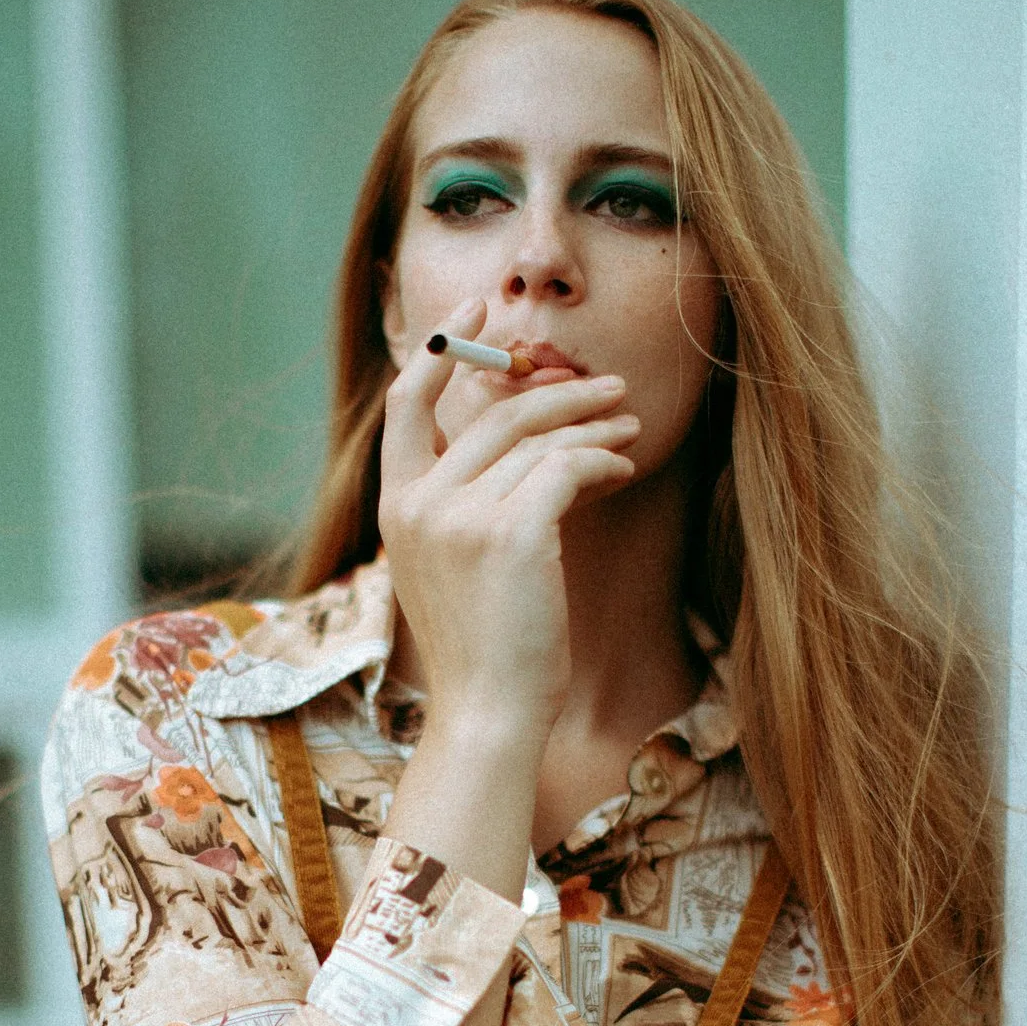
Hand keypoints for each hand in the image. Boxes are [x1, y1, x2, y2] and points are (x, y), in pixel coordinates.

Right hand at [379, 298, 638, 738]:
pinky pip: (567, 467)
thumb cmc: (485, 652)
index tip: (480, 310)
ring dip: (592, 423)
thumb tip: (527, 448)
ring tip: (630, 423)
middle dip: (556, 390)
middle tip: (607, 385)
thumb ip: (467, 507)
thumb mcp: (455, 569)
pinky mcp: (511, 532)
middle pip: (492, 412)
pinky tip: (626, 465)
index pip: (406, 404)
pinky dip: (602, 458)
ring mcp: (460, 516)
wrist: (489, 714)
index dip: (441, 349)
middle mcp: (419, 504)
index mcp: (396, 508)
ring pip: (536, 437)